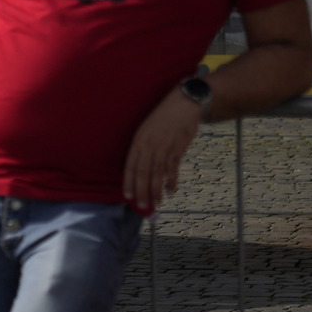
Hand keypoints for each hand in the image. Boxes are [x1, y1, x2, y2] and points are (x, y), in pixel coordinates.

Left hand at [122, 86, 200, 210]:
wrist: (183, 105)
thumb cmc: (162, 118)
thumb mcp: (146, 129)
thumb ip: (142, 147)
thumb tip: (139, 168)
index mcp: (138, 141)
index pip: (130, 166)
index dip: (129, 182)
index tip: (128, 196)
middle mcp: (149, 146)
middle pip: (143, 173)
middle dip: (141, 191)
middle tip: (142, 206)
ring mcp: (164, 148)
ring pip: (157, 174)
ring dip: (156, 190)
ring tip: (156, 203)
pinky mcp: (178, 149)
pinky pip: (173, 169)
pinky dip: (172, 181)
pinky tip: (171, 191)